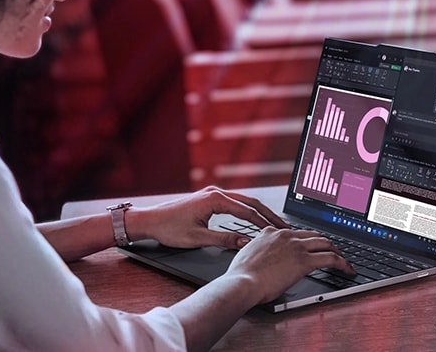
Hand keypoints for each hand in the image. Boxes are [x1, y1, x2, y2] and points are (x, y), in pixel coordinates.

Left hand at [125, 186, 289, 249]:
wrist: (150, 221)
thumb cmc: (169, 229)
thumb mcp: (198, 238)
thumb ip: (224, 239)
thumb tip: (246, 242)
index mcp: (215, 199)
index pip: (247, 211)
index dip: (265, 222)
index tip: (279, 232)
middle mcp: (216, 193)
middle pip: (250, 202)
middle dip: (268, 215)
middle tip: (285, 226)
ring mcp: (213, 194)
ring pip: (244, 201)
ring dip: (259, 212)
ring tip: (274, 223)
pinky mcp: (210, 199)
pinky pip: (235, 203)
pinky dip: (248, 210)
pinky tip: (255, 219)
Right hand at [225, 227, 355, 303]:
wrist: (242, 283)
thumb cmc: (241, 275)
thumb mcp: (248, 255)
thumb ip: (260, 252)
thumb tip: (265, 259)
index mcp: (271, 232)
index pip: (296, 232)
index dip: (306, 239)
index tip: (311, 245)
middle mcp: (285, 235)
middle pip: (314, 234)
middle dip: (326, 243)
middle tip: (332, 251)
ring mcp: (296, 246)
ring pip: (325, 243)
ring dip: (337, 251)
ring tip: (343, 260)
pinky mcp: (304, 260)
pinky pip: (331, 258)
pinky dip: (343, 263)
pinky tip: (347, 270)